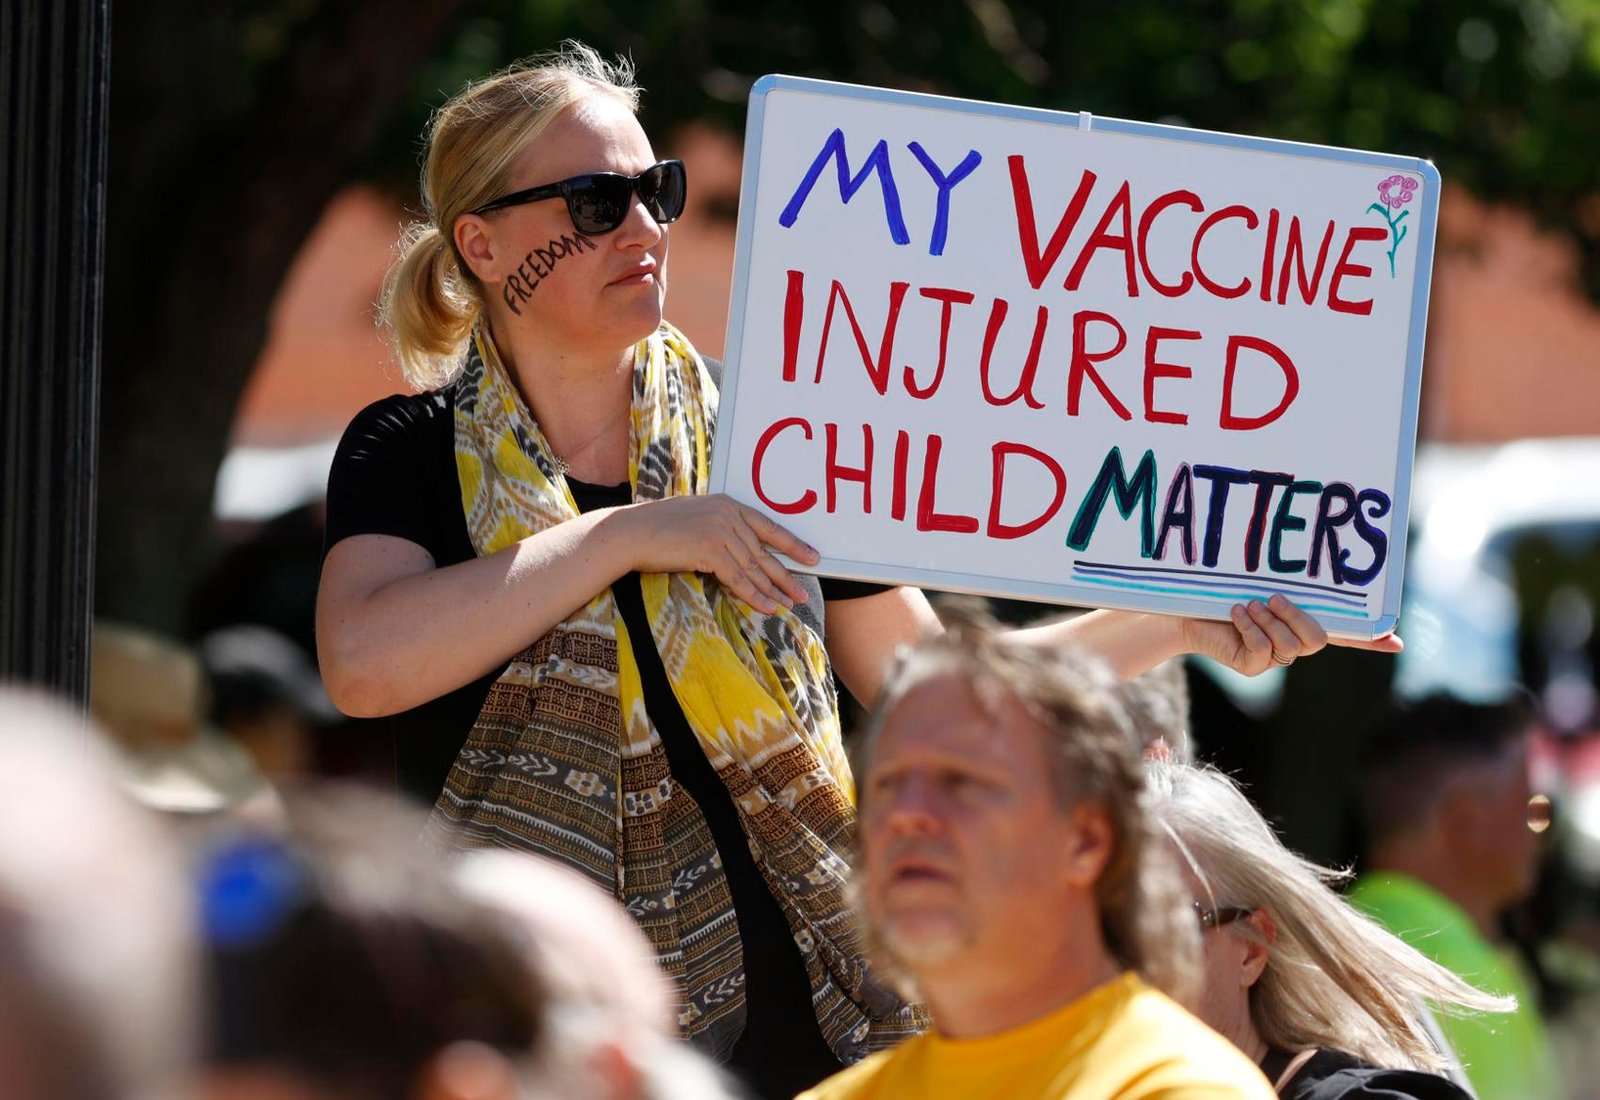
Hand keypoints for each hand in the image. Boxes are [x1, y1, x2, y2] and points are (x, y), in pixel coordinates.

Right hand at [623, 495, 818, 613]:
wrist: (630, 533)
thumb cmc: (658, 530)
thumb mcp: (696, 519)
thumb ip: (720, 528)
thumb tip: (742, 552)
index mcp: (728, 504)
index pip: (769, 527)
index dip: (793, 545)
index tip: (812, 558)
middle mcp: (728, 514)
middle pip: (764, 551)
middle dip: (786, 575)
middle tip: (802, 593)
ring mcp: (720, 531)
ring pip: (754, 568)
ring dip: (773, 590)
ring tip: (788, 605)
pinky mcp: (710, 550)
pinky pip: (738, 579)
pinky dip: (754, 596)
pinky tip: (767, 608)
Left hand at [1180, 593, 1402, 676]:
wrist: (1184, 607)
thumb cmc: (1222, 589)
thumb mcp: (1258, 580)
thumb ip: (1286, 579)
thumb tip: (1307, 554)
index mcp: (1300, 620)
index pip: (1343, 632)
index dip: (1369, 638)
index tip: (1396, 639)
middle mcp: (1291, 641)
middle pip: (1318, 639)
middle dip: (1297, 616)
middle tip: (1273, 597)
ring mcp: (1272, 657)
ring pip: (1292, 646)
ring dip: (1269, 620)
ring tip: (1248, 603)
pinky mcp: (1251, 666)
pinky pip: (1263, 650)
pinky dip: (1250, 627)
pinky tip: (1236, 613)